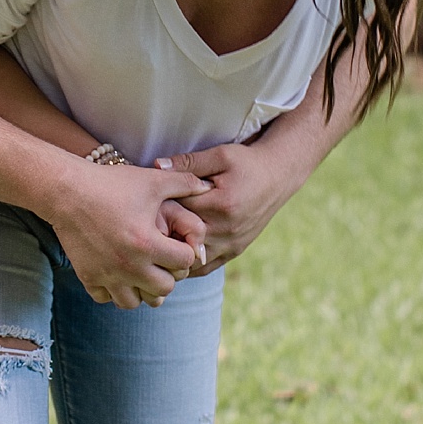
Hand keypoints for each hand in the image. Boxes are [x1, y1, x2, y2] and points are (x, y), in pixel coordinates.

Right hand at [47, 162, 211, 309]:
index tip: (177, 241)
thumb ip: (184, 183)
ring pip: (135, 302)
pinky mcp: (87, 277)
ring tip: (141, 271)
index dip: (185, 251)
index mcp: (148, 243)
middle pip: (165, 288)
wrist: (66, 191)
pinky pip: (106, 299)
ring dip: (142, 289)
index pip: (184, 263)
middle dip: (168, 274)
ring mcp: (107, 274)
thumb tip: (207, 186)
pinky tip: (116, 272)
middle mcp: (130, 265)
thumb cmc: (111, 183)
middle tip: (162, 258)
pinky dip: (114, 290)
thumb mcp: (151, 180)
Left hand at [156, 139, 300, 265]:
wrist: (278, 177)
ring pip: (190, 261)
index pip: (178, 211)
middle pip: (181, 239)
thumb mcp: (220, 155)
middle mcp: (226, 229)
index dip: (158, 208)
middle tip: (145, 226)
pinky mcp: (234, 251)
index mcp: (221, 205)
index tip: (145, 204)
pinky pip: (204, 268)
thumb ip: (188, 162)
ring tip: (157, 241)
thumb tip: (157, 165)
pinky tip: (174, 253)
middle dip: (161, 234)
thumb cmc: (246, 163)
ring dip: (172, 254)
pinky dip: (187, 265)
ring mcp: (231, 244)